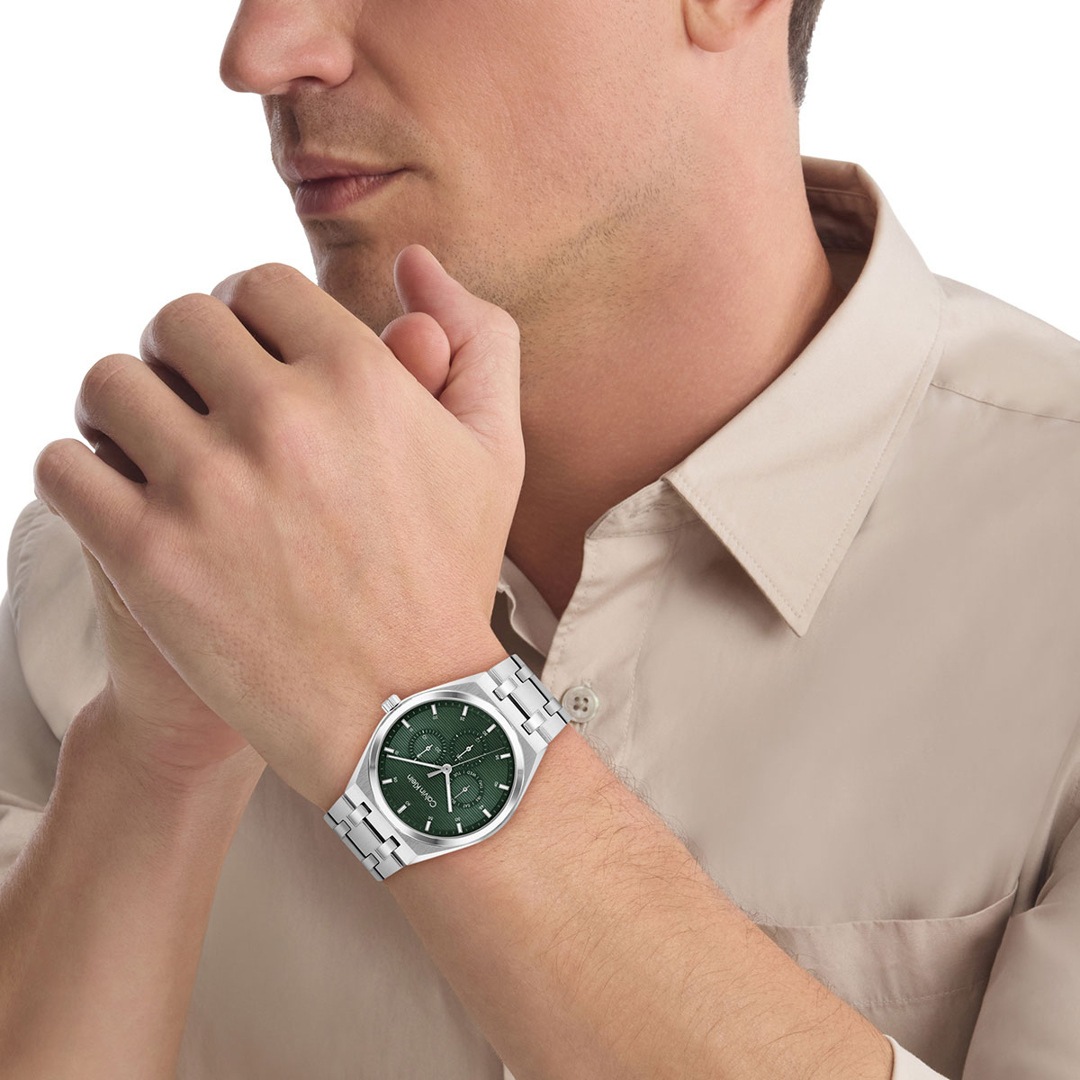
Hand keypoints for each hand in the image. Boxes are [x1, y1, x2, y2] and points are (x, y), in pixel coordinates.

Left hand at [34, 245, 523, 809]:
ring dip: (123, 407)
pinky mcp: (147, 558)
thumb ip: (476, 338)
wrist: (404, 713)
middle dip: (184, 354)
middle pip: (175, 320)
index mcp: (360, 376)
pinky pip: (63, 467)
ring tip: (152, 449)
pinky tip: (123, 501)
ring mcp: (208, 489)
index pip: (256, 284)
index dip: (248, 317)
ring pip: (109, 383)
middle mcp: (282, 418)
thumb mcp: (493, 452)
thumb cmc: (450, 575)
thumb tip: (414, 261)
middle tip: (198, 403)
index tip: (250, 361)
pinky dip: (82, 473)